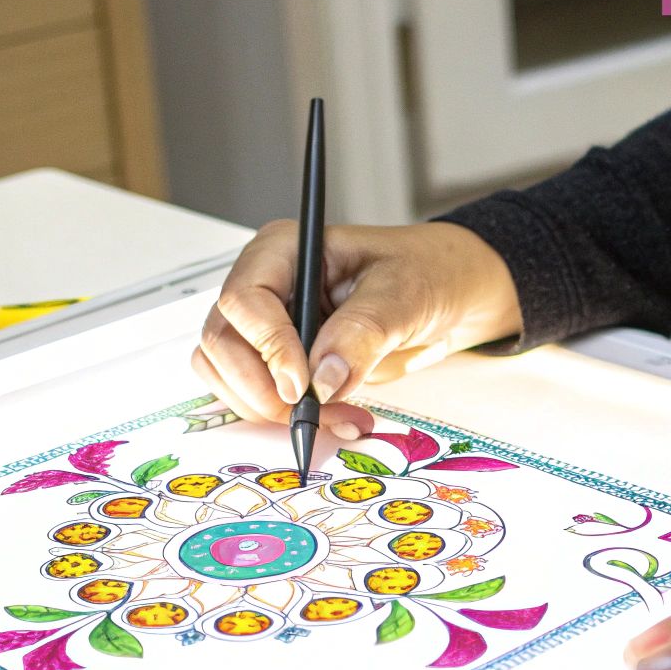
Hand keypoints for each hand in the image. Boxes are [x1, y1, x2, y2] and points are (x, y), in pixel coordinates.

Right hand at [194, 221, 521, 437]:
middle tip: (312, 414)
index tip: (299, 384)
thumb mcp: (404, 294)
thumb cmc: (426, 272)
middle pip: (222, 342)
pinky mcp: (278, 362)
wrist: (447, 295)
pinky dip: (283, 418)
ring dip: (270, 409)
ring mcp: (266, 326)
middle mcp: (266, 286)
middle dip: (262, 388)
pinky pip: (251, 395)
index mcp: (286, 250)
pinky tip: (335, 419)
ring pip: (226, 374)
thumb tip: (323, 377)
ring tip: (338, 418)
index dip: (266, 346)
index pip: (244, 299)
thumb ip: (362, 331)